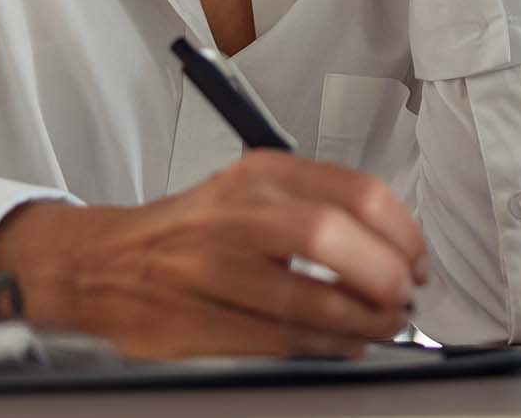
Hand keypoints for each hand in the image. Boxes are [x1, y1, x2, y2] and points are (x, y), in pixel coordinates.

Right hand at [0, 150, 428, 358]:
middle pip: (329, 236)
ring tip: (384, 326)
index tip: (418, 258)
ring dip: (360, 321)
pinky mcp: (196, 319)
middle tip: (404, 296)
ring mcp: (211, 266)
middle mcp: (235, 212)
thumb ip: (316, 207)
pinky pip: (276, 338)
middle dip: (382, 274)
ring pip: (305, 297)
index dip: (401, 231)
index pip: (352, 190)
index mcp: (259, 174)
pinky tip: (345, 345)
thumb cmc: (192, 230)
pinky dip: (323, 346)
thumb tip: (393, 247)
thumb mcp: (250, 193)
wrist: (102, 262)